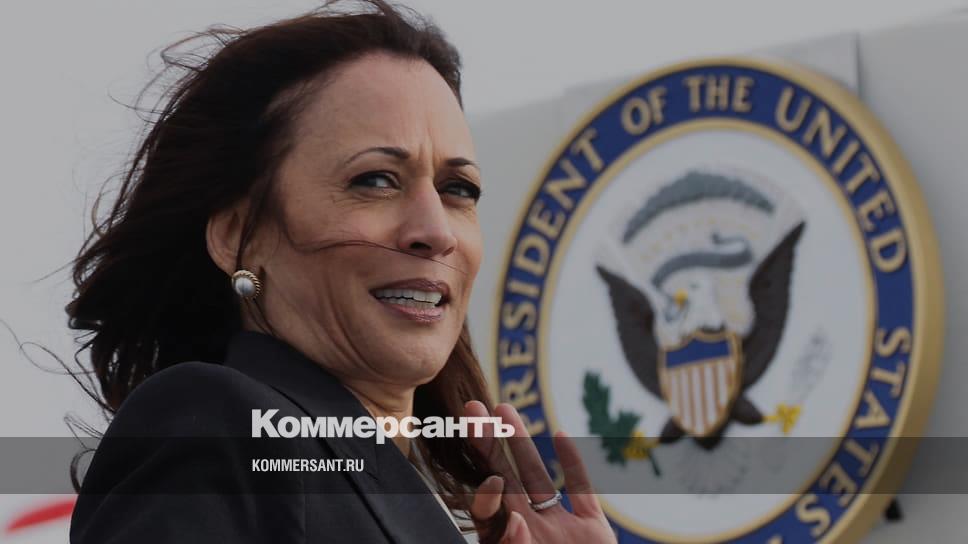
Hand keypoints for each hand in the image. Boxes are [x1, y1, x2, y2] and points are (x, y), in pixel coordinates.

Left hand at [465, 401, 616, 543]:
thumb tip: (513, 520)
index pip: (489, 512)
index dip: (486, 493)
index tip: (492, 481)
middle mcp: (531, 531)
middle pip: (505, 481)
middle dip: (488, 445)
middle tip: (472, 410)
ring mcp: (560, 527)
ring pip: (537, 477)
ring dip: (521, 443)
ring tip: (504, 409)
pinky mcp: (591, 527)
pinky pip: (581, 489)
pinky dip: (573, 463)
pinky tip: (562, 434)